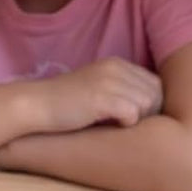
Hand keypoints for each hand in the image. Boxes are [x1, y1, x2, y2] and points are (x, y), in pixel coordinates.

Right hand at [39, 57, 162, 131]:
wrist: (36, 106)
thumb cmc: (66, 104)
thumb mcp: (97, 88)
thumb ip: (121, 90)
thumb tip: (151, 108)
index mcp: (117, 64)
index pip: (155, 83)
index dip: (151, 104)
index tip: (136, 118)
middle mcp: (116, 68)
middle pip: (155, 93)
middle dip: (148, 113)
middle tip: (128, 125)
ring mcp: (109, 81)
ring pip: (147, 104)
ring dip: (137, 119)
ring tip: (117, 125)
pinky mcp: (101, 97)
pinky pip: (132, 114)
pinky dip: (125, 124)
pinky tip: (109, 126)